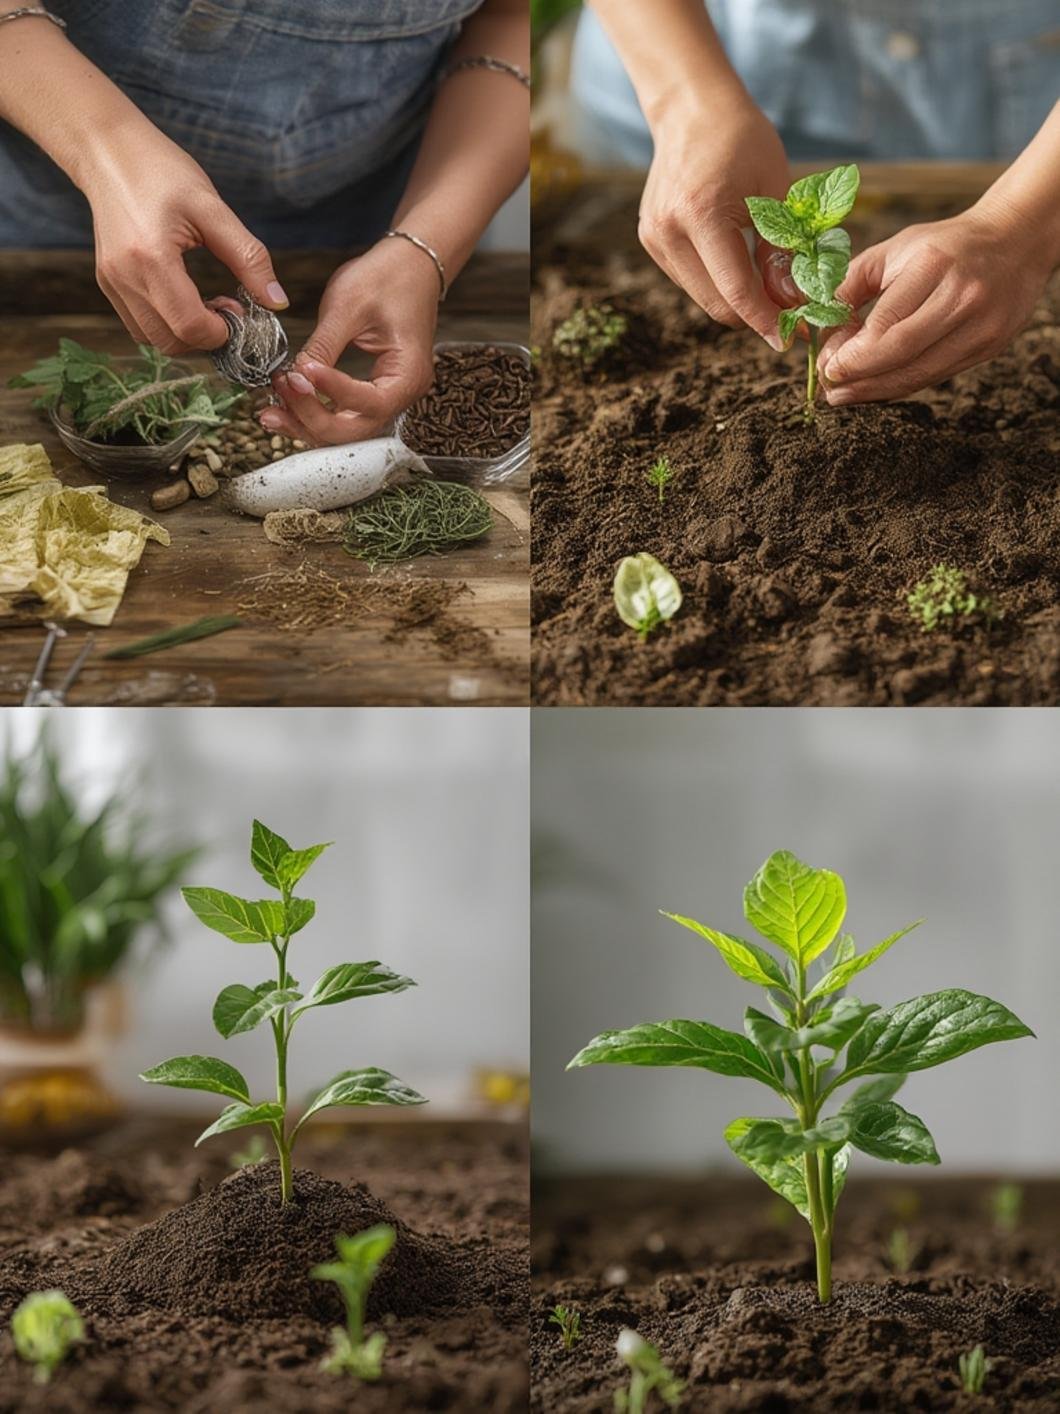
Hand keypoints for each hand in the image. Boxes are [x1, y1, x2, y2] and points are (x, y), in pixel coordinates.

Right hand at [83, 126, 286, 353]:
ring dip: (185, 334)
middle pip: (171, 342)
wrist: (108, 151)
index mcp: (150, 257)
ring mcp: (111, 283)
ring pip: (153, 339)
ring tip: (204, 302)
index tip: (239, 311)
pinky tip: (183, 298)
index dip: (221, 332)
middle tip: (226, 308)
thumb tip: (278, 301)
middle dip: (206, 337)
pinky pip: (140, 325)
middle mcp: (124, 277)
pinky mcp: (108, 283)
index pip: (189, 326)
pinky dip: (166, 324)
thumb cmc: (162, 171)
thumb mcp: (213, 209)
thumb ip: (249, 257)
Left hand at [261, 239, 438, 446]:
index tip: (298, 373)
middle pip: (356, 429)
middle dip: (313, 419)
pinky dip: (316, 413)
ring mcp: (389, 396)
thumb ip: (323, 347)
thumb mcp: (349, 306)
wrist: (410, 265)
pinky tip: (289, 404)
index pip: (369, 402)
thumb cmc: (388, 277)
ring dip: (308, 423)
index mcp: (409, 373)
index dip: (331, 392)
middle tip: (279, 395)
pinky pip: (344, 414)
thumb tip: (295, 376)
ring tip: (272, 412)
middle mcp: (403, 394)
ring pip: (347, 430)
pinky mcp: (373, 392)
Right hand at [637, 96, 791, 348]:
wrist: (692, 110)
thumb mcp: (775, 189)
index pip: (736, 289)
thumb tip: (792, 302)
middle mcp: (669, 231)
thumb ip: (781, 249)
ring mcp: (654, 238)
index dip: (765, 320)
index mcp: (702, 213)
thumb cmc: (742, 140)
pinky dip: (717, 281)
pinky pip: (690, 279)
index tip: (790, 339)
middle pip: (716, 304)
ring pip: (703, 297)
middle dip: (753, 315)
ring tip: (765, 280)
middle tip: (786, 312)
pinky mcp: (651, 241)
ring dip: (735, 298)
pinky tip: (735, 259)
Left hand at [818, 203, 1054, 403]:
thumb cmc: (945, 246)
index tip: (826, 366)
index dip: (852, 355)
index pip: (886, 324)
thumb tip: (819, 324)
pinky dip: (900, 385)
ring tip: (845, 394)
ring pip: (919, 374)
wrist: (1014, 242)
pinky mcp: (988, 347)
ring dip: (875, 390)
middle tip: (829, 388)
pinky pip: (934, 376)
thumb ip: (852, 283)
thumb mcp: (895, 249)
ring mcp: (981, 326)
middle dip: (859, 378)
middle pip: (902, 355)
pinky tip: (875, 387)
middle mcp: (962, 298)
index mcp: (934, 265)